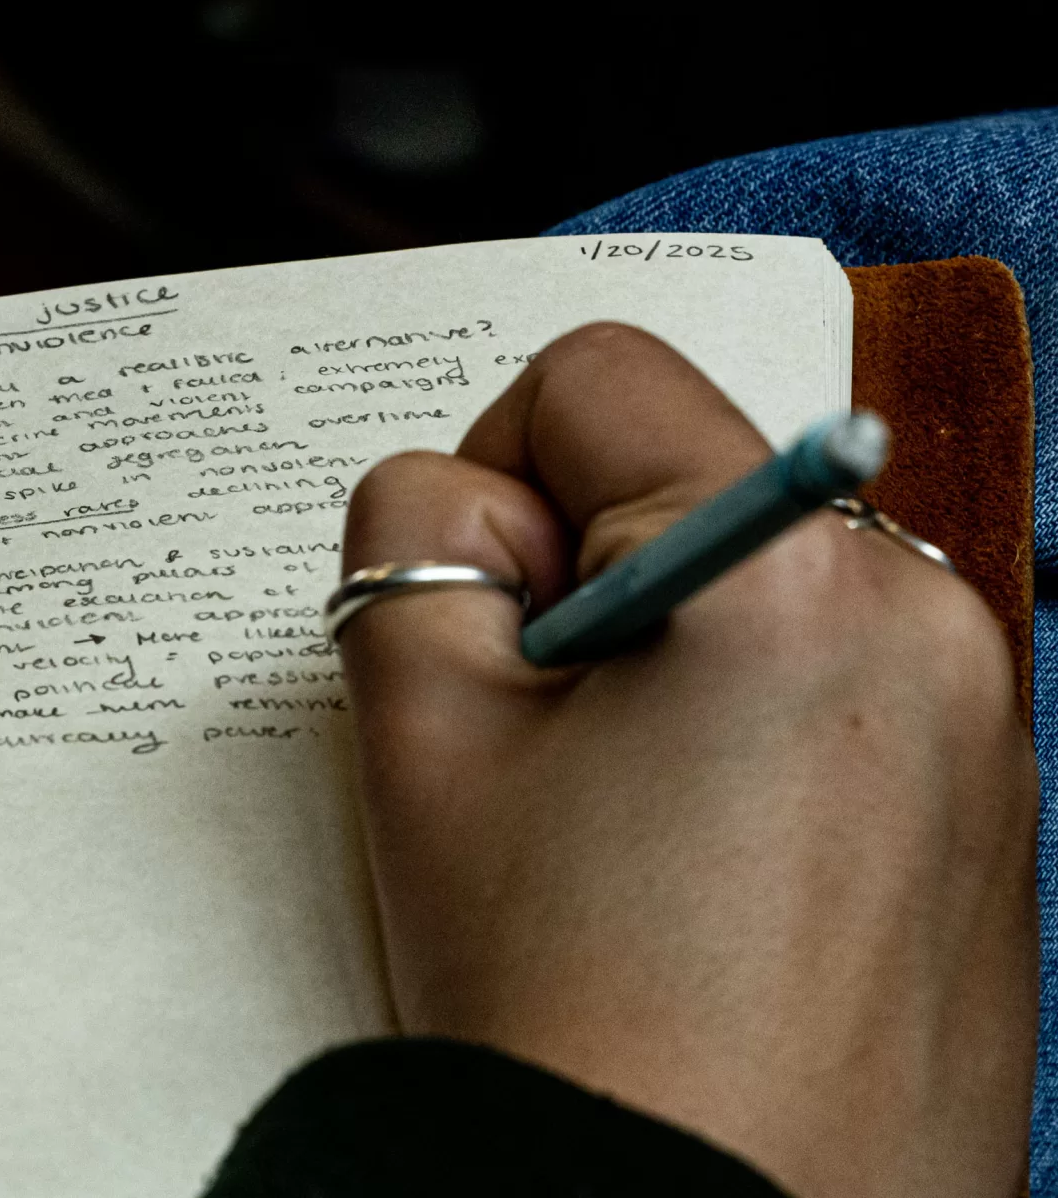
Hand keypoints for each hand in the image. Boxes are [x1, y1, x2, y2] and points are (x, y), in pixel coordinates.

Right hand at [339, 324, 1035, 1196]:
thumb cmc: (574, 1015)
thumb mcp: (419, 739)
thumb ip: (408, 550)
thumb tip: (464, 508)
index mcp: (788, 569)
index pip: (595, 379)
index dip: (492, 483)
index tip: (483, 631)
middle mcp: (925, 616)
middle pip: (684, 484)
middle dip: (579, 580)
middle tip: (540, 754)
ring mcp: (980, 720)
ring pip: (749, 588)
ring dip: (657, 662)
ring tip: (616, 832)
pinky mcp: (986, 809)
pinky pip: (827, 690)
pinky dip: (739, 735)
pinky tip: (691, 875)